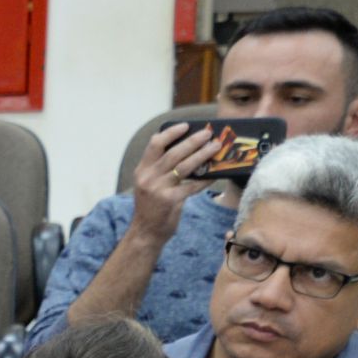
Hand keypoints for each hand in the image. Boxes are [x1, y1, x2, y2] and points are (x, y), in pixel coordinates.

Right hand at [128, 119, 225, 240]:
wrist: (146, 232)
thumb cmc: (151, 206)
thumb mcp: (148, 184)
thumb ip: (161, 169)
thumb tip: (187, 151)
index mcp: (142, 170)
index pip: (155, 144)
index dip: (171, 132)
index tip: (186, 126)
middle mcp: (148, 177)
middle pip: (173, 152)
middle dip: (193, 141)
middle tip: (208, 134)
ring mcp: (158, 189)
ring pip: (185, 166)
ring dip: (203, 155)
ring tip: (216, 147)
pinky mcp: (170, 200)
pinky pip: (193, 185)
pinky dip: (205, 178)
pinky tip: (216, 173)